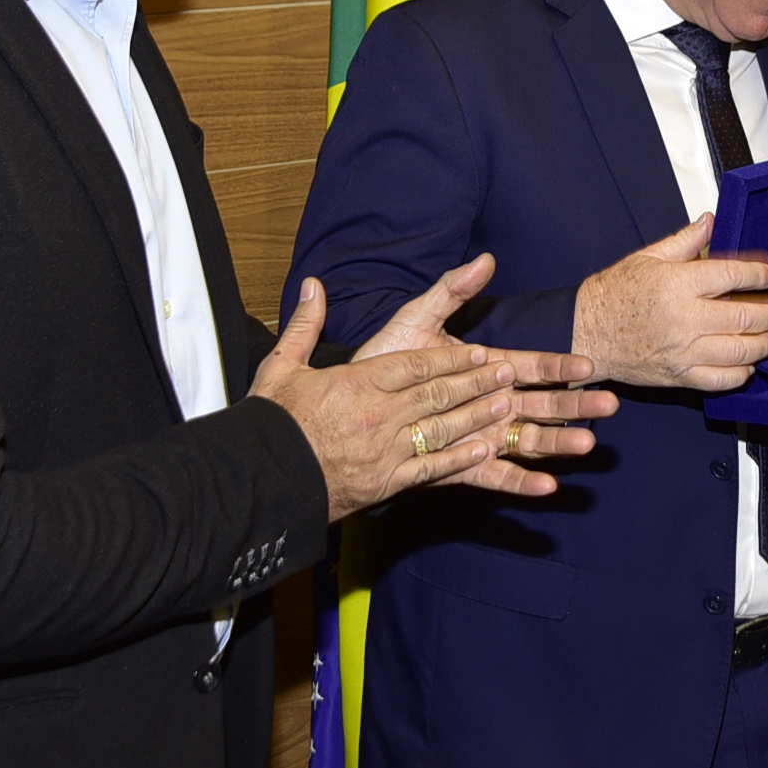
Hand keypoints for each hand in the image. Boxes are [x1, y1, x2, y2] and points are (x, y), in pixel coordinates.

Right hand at [260, 280, 551, 519]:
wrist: (261, 481)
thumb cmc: (271, 424)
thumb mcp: (281, 366)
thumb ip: (305, 325)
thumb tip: (312, 285)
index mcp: (357, 383)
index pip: (415, 366)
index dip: (451, 359)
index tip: (479, 351)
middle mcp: (378, 414)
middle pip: (436, 394)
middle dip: (475, 382)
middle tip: (506, 373)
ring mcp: (385, 451)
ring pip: (441, 429)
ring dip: (475, 416)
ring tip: (504, 405)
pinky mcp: (385, 482)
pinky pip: (430, 469)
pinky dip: (459, 460)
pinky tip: (482, 452)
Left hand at [351, 253, 618, 470]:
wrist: (350, 404)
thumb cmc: (385, 359)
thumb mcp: (417, 319)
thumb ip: (451, 291)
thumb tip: (485, 259)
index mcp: (486, 368)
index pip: (532, 366)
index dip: (560, 366)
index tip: (589, 365)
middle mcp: (490, 403)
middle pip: (542, 405)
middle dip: (576, 405)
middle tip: (609, 405)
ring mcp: (480, 435)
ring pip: (529, 440)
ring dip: (558, 444)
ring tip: (586, 446)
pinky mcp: (462, 465)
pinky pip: (496, 476)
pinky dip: (522, 481)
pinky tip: (548, 486)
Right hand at [572, 215, 767, 391]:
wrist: (586, 332)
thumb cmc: (614, 294)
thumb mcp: (647, 257)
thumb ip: (685, 241)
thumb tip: (711, 223)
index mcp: (678, 284)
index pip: (734, 275)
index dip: (761, 275)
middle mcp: (684, 318)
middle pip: (746, 316)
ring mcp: (683, 351)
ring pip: (740, 351)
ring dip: (764, 343)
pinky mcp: (679, 375)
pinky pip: (721, 379)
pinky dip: (741, 373)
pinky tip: (747, 363)